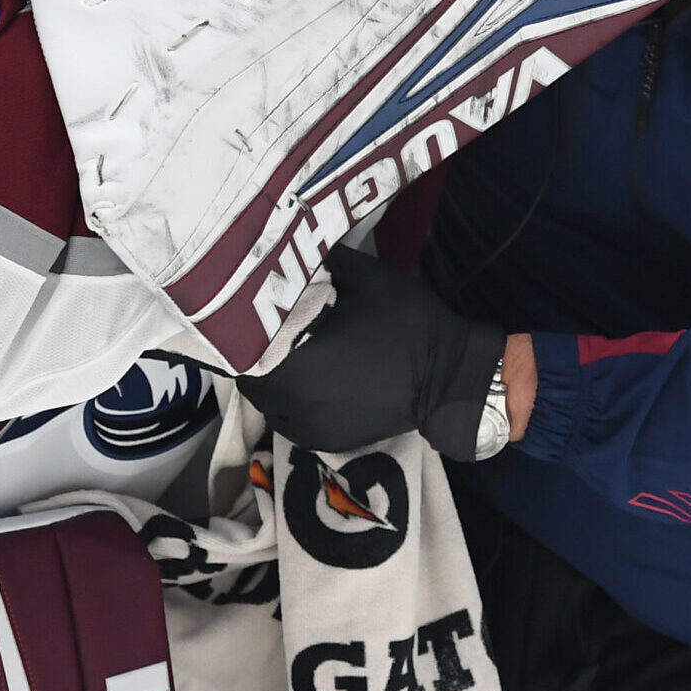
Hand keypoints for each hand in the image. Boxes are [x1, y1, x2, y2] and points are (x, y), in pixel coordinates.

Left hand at [240, 245, 505, 460]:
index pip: (242, 349)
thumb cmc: (406, 326)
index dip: (241, 331)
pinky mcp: (326, 441)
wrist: (449, 378)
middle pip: (250, 380)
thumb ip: (326, 261)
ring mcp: (308, 428)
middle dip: (256, 358)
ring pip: (268, 405)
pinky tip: (309, 384)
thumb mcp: (367, 278)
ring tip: (289, 360)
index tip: (252, 314)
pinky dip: (291, 406)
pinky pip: (290, 423)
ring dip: (271, 384)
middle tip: (272, 334)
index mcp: (294, 361)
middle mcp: (292, 402)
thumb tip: (300, 249)